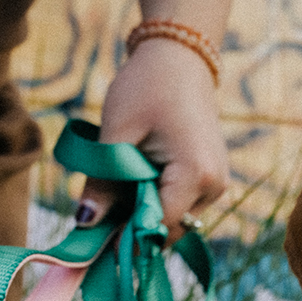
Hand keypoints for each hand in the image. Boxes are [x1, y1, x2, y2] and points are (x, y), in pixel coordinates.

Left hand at [75, 38, 228, 244]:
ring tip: (116, 189)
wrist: (179, 59)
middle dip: (134, 227)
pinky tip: (134, 181)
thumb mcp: (116, 133)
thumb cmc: (147, 87)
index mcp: (196, 174)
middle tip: (98, 215)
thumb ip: (102, 182)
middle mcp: (214, 186)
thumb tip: (84, 223)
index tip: (93, 241)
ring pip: (175, 220)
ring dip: (144, 214)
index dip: (126, 237)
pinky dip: (156, 201)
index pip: (159, 226)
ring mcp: (217, 184)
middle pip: (169, 228)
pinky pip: (181, 205)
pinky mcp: (212, 179)